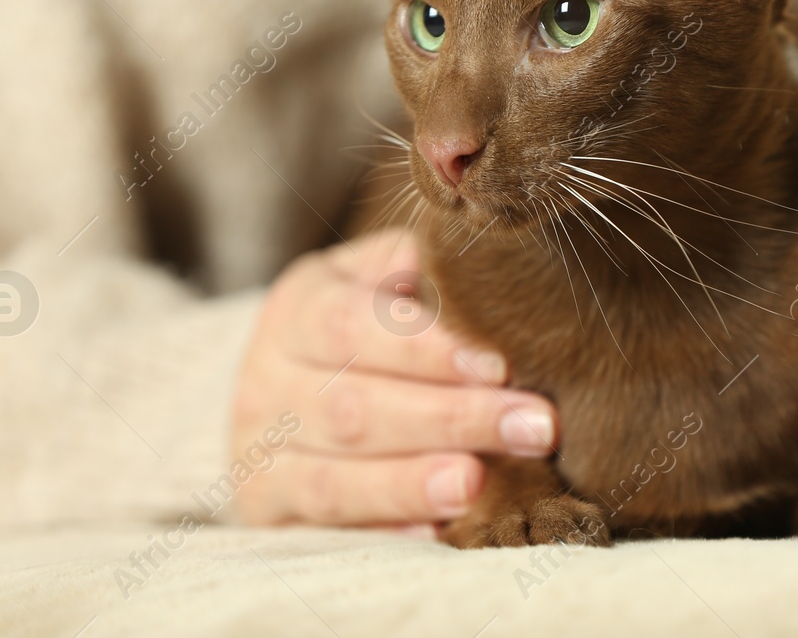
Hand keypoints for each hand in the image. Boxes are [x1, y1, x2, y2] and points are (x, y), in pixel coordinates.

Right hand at [232, 228, 557, 528]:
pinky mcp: (269, 514)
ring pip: (334, 479)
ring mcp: (261, 455)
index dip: (425, 348)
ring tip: (480, 484)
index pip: (351, 325)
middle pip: (356, 408)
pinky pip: (326, 532)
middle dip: (451, 419)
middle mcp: (268, 381)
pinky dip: (384, 532)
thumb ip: (423, 268)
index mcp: (298, 308)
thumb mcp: (378, 277)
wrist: (283, 391)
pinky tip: (439, 533)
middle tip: (536, 427)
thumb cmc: (365, 320)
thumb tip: (491, 264)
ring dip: (413, 484)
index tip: (500, 364)